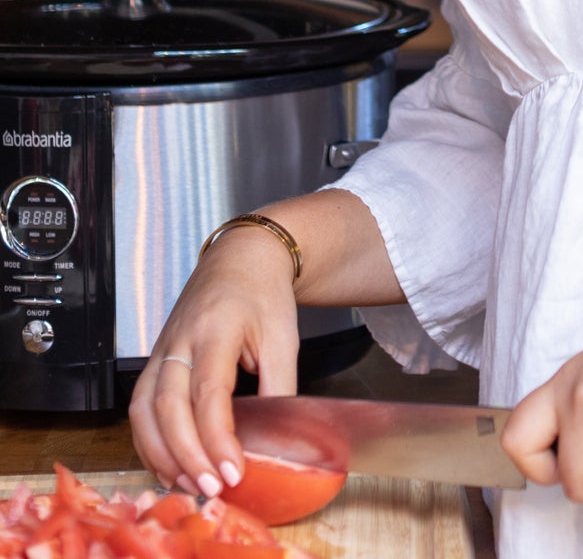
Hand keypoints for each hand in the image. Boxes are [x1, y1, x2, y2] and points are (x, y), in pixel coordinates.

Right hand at [128, 227, 300, 498]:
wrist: (242, 257)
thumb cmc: (264, 293)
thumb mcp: (284, 335)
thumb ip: (280, 385)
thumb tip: (276, 437)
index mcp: (217, 327)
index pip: (209, 391)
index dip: (217, 436)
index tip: (234, 470)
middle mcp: (180, 339)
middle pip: (168, 405)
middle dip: (187, 454)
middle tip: (211, 486)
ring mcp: (162, 348)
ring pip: (143, 410)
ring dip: (161, 453)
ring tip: (188, 483)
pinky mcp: (154, 359)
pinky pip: (138, 407)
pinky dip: (148, 440)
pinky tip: (168, 463)